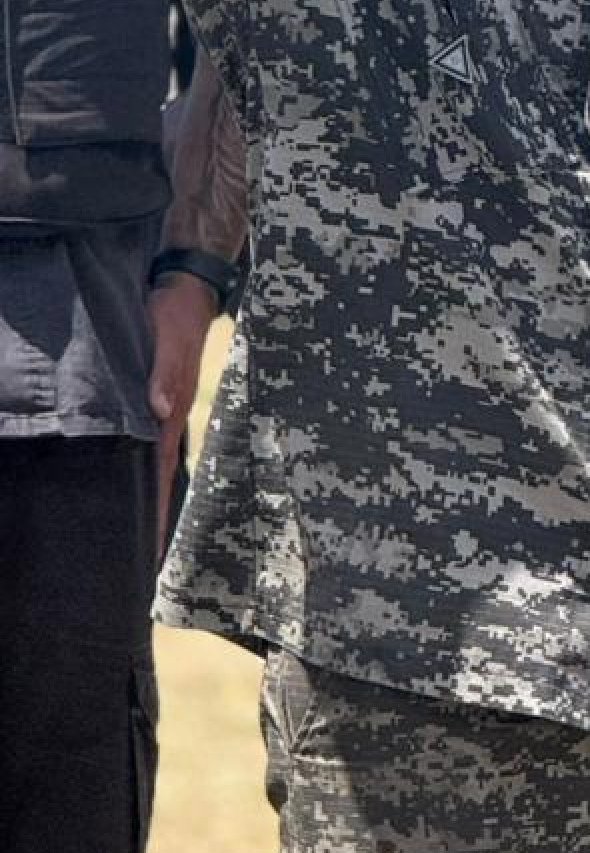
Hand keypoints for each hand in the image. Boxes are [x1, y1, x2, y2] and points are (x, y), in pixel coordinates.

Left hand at [147, 275, 216, 557]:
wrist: (186, 292)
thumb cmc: (173, 316)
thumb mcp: (166, 343)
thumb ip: (162, 376)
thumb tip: (158, 410)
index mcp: (170, 413)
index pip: (158, 472)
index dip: (154, 510)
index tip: (150, 550)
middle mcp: (169, 419)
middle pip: (159, 478)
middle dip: (152, 517)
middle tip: (143, 561)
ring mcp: (168, 412)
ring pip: (156, 465)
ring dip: (151, 496)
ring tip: (142, 534)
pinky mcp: (164, 401)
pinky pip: (153, 446)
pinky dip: (149, 470)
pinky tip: (140, 480)